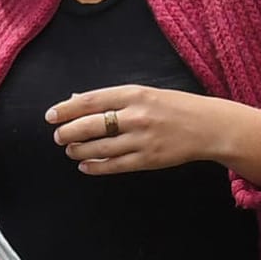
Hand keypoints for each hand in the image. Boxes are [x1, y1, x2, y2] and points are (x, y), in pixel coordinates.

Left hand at [47, 85, 226, 174]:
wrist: (209, 126)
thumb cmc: (177, 107)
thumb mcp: (147, 93)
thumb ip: (114, 98)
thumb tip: (76, 101)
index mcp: (136, 94)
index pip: (91, 101)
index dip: (66, 109)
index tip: (51, 116)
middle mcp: (137, 115)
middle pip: (90, 125)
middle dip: (68, 132)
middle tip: (59, 136)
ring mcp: (142, 139)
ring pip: (97, 148)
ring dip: (78, 151)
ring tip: (72, 150)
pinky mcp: (147, 159)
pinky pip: (112, 165)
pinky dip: (94, 166)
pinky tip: (86, 165)